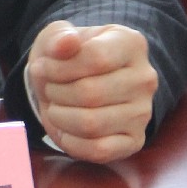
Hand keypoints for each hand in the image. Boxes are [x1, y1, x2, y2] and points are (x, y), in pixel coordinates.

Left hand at [25, 21, 158, 162]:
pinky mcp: (134, 141)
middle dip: (56, 93)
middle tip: (48, 89)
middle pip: (91, 93)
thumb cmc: (67, 57)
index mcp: (131, 44)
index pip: (96, 58)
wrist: (75, 82)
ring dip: (60, 117)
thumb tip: (67, 42)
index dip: (59, 67)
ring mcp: (143, 113)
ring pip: (92, 124)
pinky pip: (99, 150)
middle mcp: (145, 79)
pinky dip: (72, 142)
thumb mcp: (58, 37)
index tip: (42, 67)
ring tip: (55, 106)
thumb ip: (60, 37)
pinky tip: (64, 129)